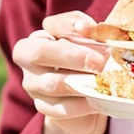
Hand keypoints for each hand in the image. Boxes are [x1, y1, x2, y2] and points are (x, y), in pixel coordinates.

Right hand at [12, 10, 108, 133]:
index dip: (71, 27)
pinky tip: (99, 99)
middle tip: (101, 62)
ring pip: (52, 83)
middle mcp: (28, 62)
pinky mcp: (44, 108)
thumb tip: (83, 26)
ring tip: (105, 80)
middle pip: (41, 53)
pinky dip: (83, 104)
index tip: (94, 32)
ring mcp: (33, 87)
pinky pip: (62, 108)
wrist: (84, 90)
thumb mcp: (86, 35)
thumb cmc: (84, 55)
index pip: (50, 26)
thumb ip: (85, 26)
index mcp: (36, 38)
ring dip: (82, 81)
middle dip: (74, 57)